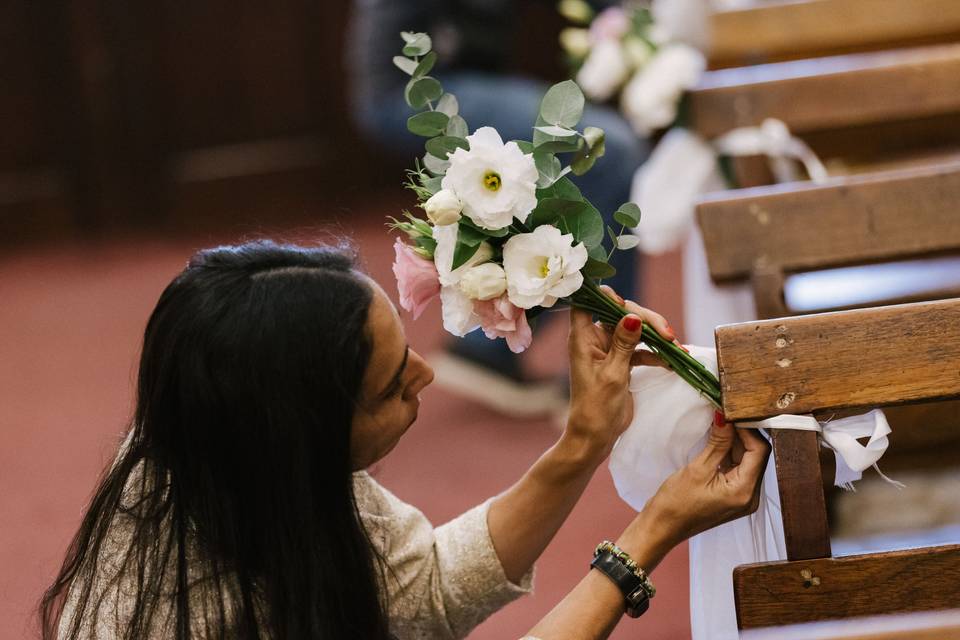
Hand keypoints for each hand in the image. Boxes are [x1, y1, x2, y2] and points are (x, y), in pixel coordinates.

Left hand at [565, 291, 675, 458]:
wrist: (596, 436)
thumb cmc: (597, 406)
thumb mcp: (613, 374)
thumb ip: (624, 344)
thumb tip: (633, 316)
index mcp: (583, 337)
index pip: (588, 302)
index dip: (605, 296)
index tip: (625, 303)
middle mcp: (594, 338)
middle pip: (620, 313)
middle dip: (646, 319)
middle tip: (667, 334)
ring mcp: (609, 349)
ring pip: (634, 329)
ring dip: (656, 336)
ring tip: (676, 347)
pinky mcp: (621, 361)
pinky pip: (641, 348)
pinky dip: (656, 352)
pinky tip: (672, 359)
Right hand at [635, 417, 770, 553]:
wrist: (661, 528)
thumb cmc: (675, 504)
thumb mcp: (697, 469)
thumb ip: (718, 443)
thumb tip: (725, 418)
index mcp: (744, 492)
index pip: (759, 451)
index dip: (747, 429)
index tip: (731, 414)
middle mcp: (749, 496)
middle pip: (755, 456)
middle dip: (741, 434)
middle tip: (724, 415)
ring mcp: (741, 497)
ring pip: (746, 461)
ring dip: (734, 443)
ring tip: (718, 426)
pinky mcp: (731, 496)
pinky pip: (736, 469)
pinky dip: (728, 454)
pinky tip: (716, 442)